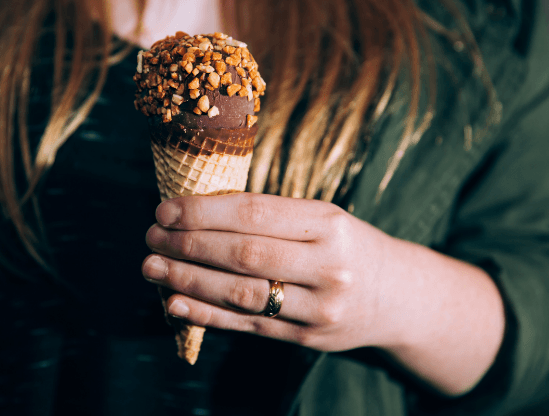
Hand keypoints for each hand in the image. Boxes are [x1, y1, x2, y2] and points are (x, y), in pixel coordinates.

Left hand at [142, 193, 398, 351]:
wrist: (398, 297)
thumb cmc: (345, 246)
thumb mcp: (322, 218)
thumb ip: (269, 217)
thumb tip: (195, 214)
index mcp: (329, 222)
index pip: (254, 213)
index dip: (203, 212)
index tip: (165, 210)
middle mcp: (327, 265)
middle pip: (244, 254)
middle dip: (188, 245)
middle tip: (151, 238)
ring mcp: (319, 307)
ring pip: (241, 293)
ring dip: (188, 280)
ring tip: (152, 268)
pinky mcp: (307, 338)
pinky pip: (248, 325)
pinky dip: (206, 314)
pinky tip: (174, 303)